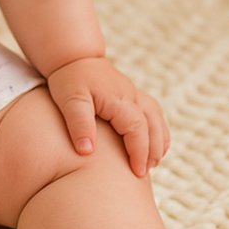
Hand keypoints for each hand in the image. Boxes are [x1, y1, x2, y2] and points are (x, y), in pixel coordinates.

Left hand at [46, 57, 169, 176]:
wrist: (73, 56)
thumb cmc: (69, 78)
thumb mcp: (70, 100)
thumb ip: (79, 123)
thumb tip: (86, 151)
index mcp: (118, 98)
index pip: (137, 128)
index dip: (140, 151)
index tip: (138, 172)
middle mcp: (131, 95)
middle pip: (152, 125)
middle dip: (153, 150)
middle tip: (145, 172)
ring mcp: (134, 94)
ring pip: (156, 119)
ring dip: (158, 141)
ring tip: (152, 163)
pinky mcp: (132, 94)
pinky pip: (153, 113)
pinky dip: (157, 130)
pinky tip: (151, 144)